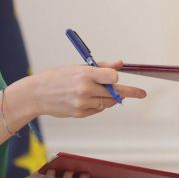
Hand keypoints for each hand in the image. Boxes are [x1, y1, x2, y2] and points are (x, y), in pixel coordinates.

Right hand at [12, 60, 146, 119]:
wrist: (36, 94)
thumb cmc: (57, 77)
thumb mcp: (78, 67)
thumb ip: (101, 66)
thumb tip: (120, 64)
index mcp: (85, 73)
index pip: (113, 77)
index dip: (117, 78)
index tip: (121, 80)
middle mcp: (85, 89)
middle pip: (115, 93)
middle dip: (128, 93)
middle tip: (142, 94)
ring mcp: (82, 102)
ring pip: (108, 103)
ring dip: (109, 98)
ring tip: (98, 92)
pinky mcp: (79, 113)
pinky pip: (97, 110)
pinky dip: (98, 105)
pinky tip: (88, 99)